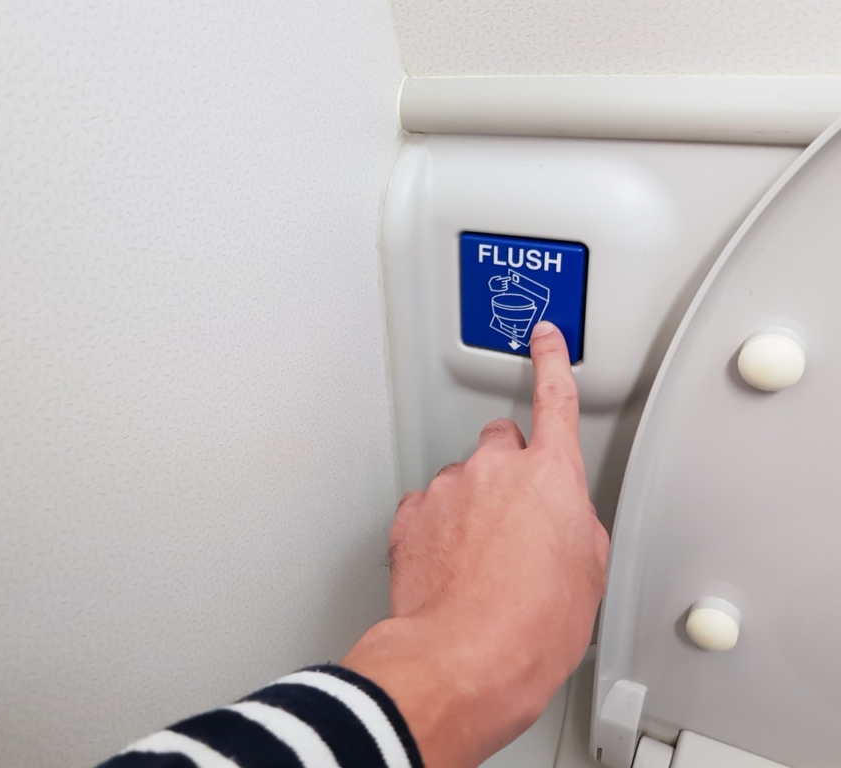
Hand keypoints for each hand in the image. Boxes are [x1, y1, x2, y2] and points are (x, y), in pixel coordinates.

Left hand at [342, 321, 608, 767]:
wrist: (463, 657)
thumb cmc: (531, 628)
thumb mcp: (589, 577)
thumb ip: (578, 526)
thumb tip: (563, 523)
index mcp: (550, 476)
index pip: (555, 399)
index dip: (551, 362)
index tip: (545, 338)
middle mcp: (494, 469)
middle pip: (501, 442)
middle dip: (508, 470)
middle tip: (513, 521)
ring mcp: (447, 489)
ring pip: (462, 480)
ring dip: (471, 506)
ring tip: (479, 561)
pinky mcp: (410, 515)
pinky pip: (429, 508)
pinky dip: (438, 528)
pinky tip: (450, 567)